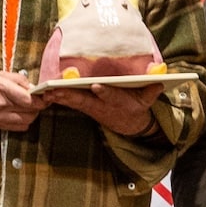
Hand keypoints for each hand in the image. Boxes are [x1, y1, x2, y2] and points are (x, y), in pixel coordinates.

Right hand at [0, 70, 42, 130]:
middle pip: (32, 110)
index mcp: (2, 88)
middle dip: (39, 105)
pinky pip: (20, 128)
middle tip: (39, 100)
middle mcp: (2, 104)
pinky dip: (25, 121)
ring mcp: (0, 117)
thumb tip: (33, 87)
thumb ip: (18, 80)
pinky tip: (21, 114)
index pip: (29, 98)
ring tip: (29, 106)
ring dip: (33, 114)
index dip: (41, 97)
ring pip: (28, 120)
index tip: (44, 94)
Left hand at [39, 82, 162, 135]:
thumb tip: (160, 81)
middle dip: (72, 95)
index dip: (104, 92)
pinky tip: (45, 92)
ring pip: (74, 101)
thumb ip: (151, 90)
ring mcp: (92, 107)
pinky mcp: (84, 106)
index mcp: (119, 102)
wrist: (129, 124)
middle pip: (86, 100)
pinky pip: (69, 101)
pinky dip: (58, 97)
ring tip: (47, 90)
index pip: (111, 96)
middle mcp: (103, 105)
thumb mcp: (148, 100)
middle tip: (58, 89)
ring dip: (60, 96)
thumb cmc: (137, 106)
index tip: (96, 86)